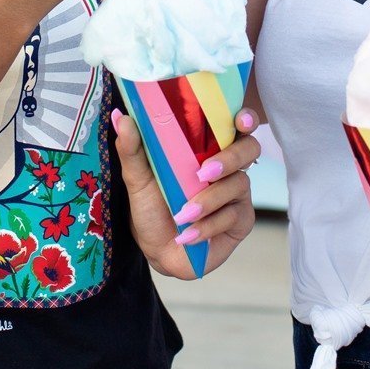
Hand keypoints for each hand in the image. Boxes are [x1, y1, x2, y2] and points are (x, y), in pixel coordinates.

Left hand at [113, 106, 261, 279]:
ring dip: (208, 201)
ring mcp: (237, 192)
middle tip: (204, 173)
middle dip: (229, 158)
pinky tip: (187, 236)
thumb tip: (119, 116)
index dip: (245, 118)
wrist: (157, 252)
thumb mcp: (138, 179)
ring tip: (182, 215)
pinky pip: (233, 215)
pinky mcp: (241, 219)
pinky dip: (207, 226)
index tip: (240, 121)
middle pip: (249, 148)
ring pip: (238, 184)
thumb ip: (132, 148)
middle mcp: (227, 165)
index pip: (233, 123)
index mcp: (206, 147)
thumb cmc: (152, 209)